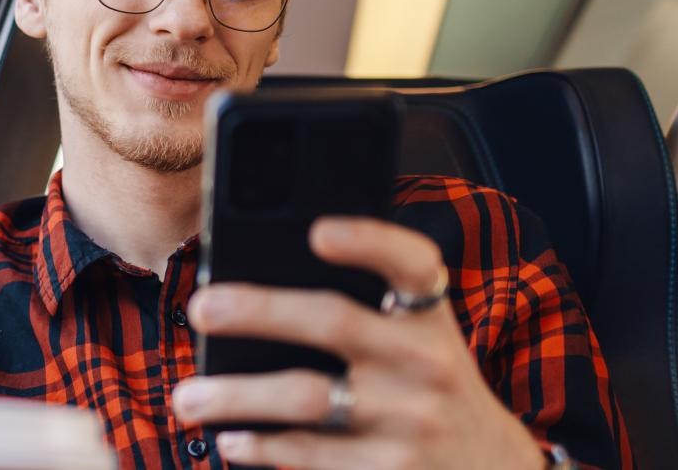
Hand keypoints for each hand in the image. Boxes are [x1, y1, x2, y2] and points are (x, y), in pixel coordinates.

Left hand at [173, 216, 543, 468]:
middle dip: (259, 311)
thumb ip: (369, 308)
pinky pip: (310, 454)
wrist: (491, 468)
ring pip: (306, 398)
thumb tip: (258, 289)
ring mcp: (409, 420)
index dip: (368, 240)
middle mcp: (426, 362)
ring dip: (235, 396)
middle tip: (202, 307)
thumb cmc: (431, 386)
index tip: (318, 230)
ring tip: (186, 397)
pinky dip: (261, 447)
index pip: (411, 262)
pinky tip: (231, 440)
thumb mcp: (422, 339)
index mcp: (431, 315)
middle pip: (334, 321)